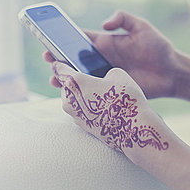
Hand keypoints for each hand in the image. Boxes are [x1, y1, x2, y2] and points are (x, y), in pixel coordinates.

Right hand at [45, 11, 180, 98]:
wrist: (172, 73)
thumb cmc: (158, 47)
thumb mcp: (142, 27)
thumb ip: (123, 19)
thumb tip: (104, 24)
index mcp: (105, 43)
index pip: (78, 40)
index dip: (62, 39)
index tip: (48, 39)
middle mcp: (101, 59)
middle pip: (72, 60)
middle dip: (58, 59)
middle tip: (49, 60)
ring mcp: (104, 76)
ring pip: (78, 77)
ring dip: (64, 78)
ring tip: (56, 79)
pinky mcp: (110, 91)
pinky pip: (90, 92)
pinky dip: (79, 93)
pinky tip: (71, 94)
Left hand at [52, 62, 171, 161]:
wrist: (132, 128)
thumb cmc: (124, 98)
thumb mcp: (117, 74)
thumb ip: (104, 72)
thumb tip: (103, 79)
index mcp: (74, 82)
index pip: (59, 69)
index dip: (59, 63)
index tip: (58, 60)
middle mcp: (69, 99)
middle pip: (65, 85)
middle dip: (74, 81)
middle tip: (88, 76)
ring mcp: (74, 115)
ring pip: (72, 99)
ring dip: (81, 94)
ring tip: (99, 91)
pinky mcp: (82, 126)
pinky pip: (80, 110)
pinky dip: (87, 106)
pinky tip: (103, 105)